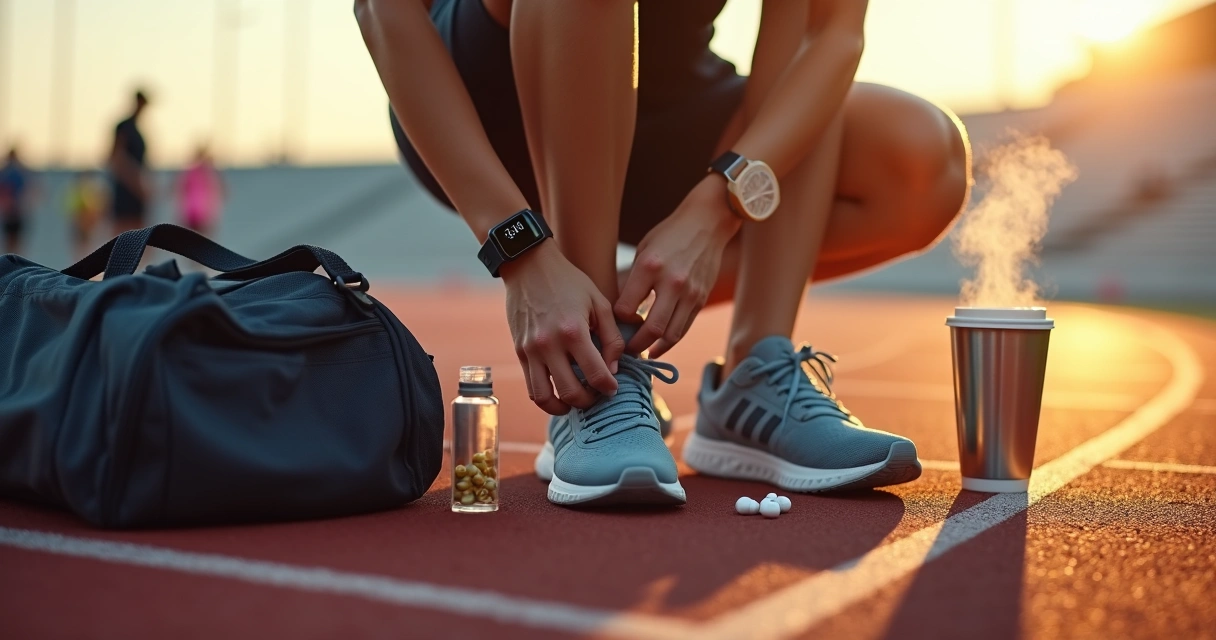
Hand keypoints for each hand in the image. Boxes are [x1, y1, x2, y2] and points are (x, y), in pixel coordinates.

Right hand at [502, 240, 624, 414]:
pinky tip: (558, 393)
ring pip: (545, 398)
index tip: (613, 388)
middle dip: (589, 401)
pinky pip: (531, 387)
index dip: (609, 387)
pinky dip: (546, 398)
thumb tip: (613, 368)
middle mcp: (549, 345)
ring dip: (564, 407)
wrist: (528, 265)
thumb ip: (612, 336)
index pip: (596, 374)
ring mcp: (531, 350)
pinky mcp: (519, 352)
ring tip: (576, 401)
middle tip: (597, 395)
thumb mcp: (599, 302)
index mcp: (574, 331)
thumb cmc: (569, 282)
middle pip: (571, 393)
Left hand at [615, 176, 739, 357]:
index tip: (613, 322)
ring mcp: (690, 293)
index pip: (626, 308)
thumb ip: (634, 280)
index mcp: (650, 267)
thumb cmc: (670, 234)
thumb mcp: (644, 250)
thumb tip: (620, 311)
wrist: (708, 222)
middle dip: (634, 346)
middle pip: (651, 329)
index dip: (617, 320)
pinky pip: (684, 328)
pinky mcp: (701, 299)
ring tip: (639, 353)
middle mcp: (672, 283)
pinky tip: (657, 346)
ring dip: (653, 349)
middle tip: (623, 352)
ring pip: (670, 335)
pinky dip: (669, 341)